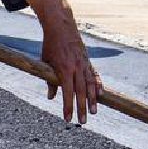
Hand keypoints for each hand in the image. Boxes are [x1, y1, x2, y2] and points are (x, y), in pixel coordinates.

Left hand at [26, 0, 99, 123]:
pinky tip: (101, 95)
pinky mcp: (88, 61)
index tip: (67, 119)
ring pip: (91, 85)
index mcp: (64, 69)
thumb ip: (49, 81)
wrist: (61, 26)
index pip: (67, 93)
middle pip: (81, 92)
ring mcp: (84, 64)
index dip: (68, 107)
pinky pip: (95, 75)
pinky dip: (98, 85)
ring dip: (93, 100)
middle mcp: (76, 67)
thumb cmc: (50, 45)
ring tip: (94, 112)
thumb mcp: (46, 62)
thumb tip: (51, 97)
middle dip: (81, 108)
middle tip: (83, 122)